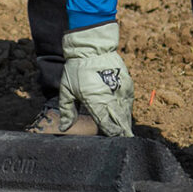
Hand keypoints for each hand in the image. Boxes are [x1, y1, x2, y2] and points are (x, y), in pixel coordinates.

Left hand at [58, 21, 133, 136]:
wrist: (92, 47)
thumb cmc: (76, 69)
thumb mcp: (66, 89)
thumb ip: (67, 110)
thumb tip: (63, 128)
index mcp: (95, 101)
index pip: (107, 126)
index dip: (111, 136)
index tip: (112, 143)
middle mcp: (111, 97)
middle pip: (120, 123)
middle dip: (122, 133)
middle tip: (124, 143)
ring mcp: (121, 90)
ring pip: (127, 114)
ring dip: (125, 123)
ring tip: (125, 134)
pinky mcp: (128, 84)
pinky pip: (129, 103)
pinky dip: (127, 111)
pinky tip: (125, 117)